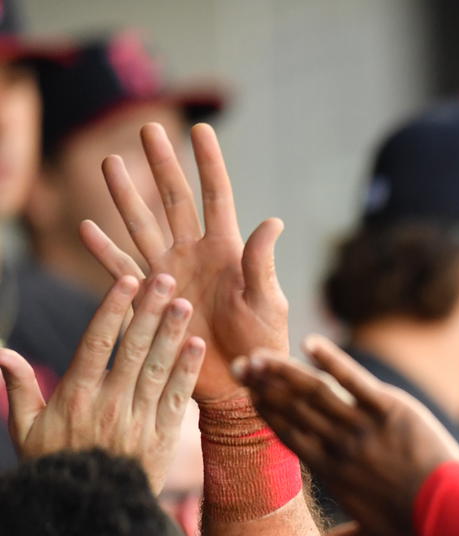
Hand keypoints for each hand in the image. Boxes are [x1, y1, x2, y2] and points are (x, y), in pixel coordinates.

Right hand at [0, 273, 204, 492]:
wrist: (90, 511)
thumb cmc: (55, 464)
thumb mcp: (27, 428)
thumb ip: (19, 387)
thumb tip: (0, 351)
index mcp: (76, 396)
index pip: (96, 344)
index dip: (113, 310)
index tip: (125, 281)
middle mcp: (110, 404)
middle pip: (133, 349)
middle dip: (149, 312)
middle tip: (164, 278)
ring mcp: (139, 420)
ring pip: (159, 369)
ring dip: (172, 334)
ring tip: (183, 303)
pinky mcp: (162, 436)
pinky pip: (178, 398)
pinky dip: (187, 371)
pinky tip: (198, 345)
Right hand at [82, 123, 286, 401]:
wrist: (240, 386)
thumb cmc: (263, 345)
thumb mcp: (269, 302)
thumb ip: (262, 263)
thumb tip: (272, 221)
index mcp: (228, 251)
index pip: (217, 197)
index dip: (209, 163)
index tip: (201, 128)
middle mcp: (196, 255)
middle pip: (174, 200)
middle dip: (162, 164)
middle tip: (147, 128)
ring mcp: (170, 275)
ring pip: (143, 225)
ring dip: (125, 196)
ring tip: (110, 163)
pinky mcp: (151, 300)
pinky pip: (122, 271)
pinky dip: (104, 252)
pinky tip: (87, 228)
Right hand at [234, 334, 458, 535]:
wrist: (450, 508)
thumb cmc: (413, 524)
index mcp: (331, 471)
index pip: (289, 435)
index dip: (266, 413)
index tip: (248, 395)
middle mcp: (340, 445)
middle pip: (294, 410)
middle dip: (265, 387)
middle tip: (242, 366)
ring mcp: (364, 425)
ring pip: (316, 393)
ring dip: (286, 372)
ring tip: (263, 356)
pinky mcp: (391, 409)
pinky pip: (355, 380)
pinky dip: (333, 361)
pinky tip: (312, 344)